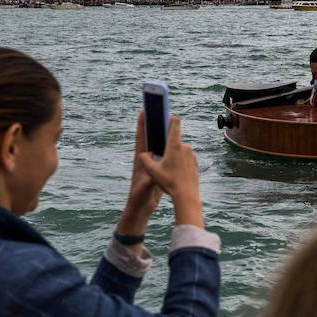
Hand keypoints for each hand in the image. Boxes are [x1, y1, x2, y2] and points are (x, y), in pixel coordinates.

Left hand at [118, 111, 163, 236]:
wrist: (141, 207)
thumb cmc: (139, 196)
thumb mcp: (146, 186)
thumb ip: (151, 177)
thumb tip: (157, 169)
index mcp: (140, 158)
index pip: (141, 137)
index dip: (142, 123)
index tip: (144, 109)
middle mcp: (145, 157)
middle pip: (150, 136)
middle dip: (153, 123)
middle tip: (159, 109)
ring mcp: (152, 162)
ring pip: (158, 144)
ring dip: (162, 133)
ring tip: (169, 121)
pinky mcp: (158, 169)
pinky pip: (164, 153)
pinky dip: (169, 146)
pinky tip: (177, 142)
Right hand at [138, 116, 202, 226]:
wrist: (186, 195)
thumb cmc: (169, 182)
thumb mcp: (152, 171)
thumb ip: (144, 159)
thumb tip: (142, 153)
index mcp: (174, 145)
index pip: (174, 124)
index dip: (170, 118)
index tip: (166, 114)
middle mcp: (185, 147)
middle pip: (175, 139)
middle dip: (167, 144)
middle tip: (160, 151)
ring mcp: (191, 155)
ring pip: (180, 150)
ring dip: (174, 155)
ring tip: (167, 167)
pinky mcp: (194, 163)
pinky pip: (185, 159)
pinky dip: (180, 163)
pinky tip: (175, 173)